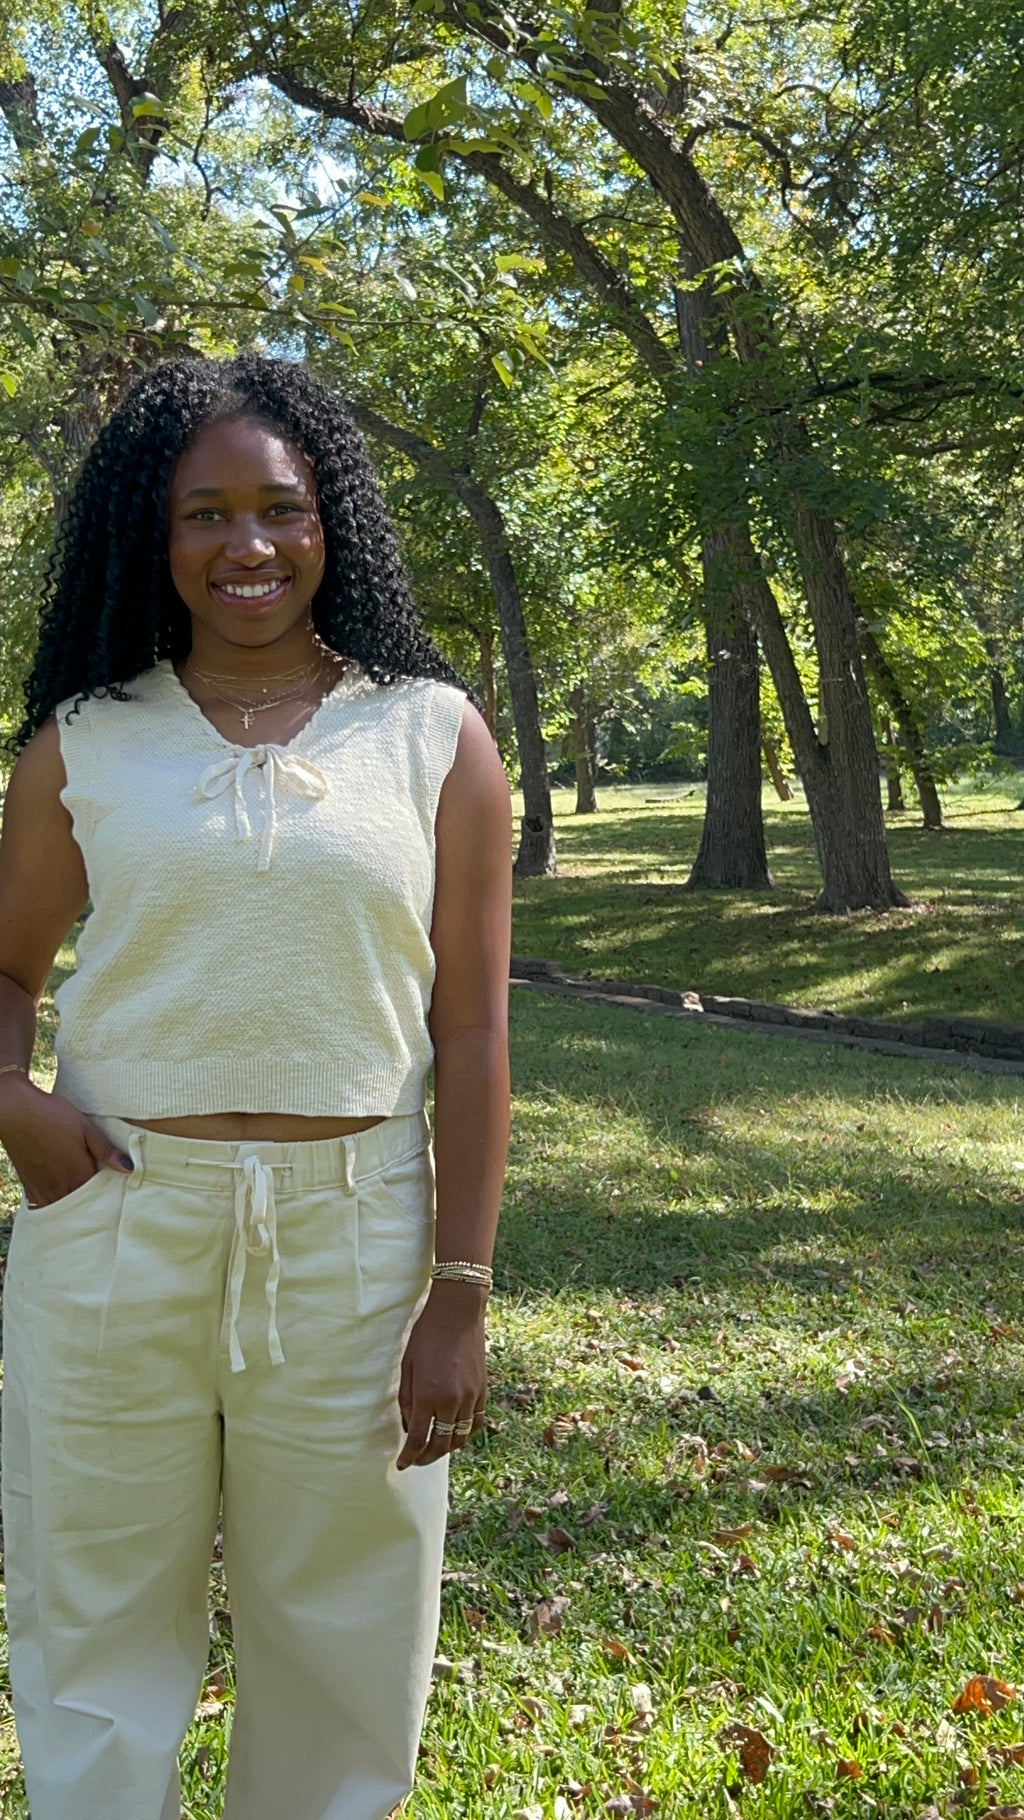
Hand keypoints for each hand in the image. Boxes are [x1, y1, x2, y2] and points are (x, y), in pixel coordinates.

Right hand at [0, 1076, 133, 1208]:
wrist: (16, 1111)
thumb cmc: (53, 1116)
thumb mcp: (86, 1128)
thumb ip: (106, 1151)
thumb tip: (129, 1168)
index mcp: (78, 1175)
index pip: (99, 1196)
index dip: (107, 1194)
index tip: (115, 1191)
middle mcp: (60, 1187)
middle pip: (81, 1205)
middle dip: (91, 1203)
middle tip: (99, 1197)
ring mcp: (42, 1189)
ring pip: (62, 1207)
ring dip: (72, 1205)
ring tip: (79, 1196)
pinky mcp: (29, 1186)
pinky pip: (43, 1205)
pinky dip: (53, 1203)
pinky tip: (59, 1194)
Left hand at [396, 1279, 487, 1469]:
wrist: (458, 1312)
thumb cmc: (427, 1335)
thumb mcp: (408, 1366)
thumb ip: (407, 1399)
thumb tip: (409, 1426)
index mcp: (428, 1395)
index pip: (418, 1439)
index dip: (409, 1456)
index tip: (402, 1464)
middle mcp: (452, 1401)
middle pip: (441, 1444)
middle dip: (427, 1458)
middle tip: (416, 1460)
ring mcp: (471, 1397)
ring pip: (462, 1437)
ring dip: (447, 1448)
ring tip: (435, 1448)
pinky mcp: (483, 1390)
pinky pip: (476, 1422)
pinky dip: (466, 1433)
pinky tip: (456, 1432)